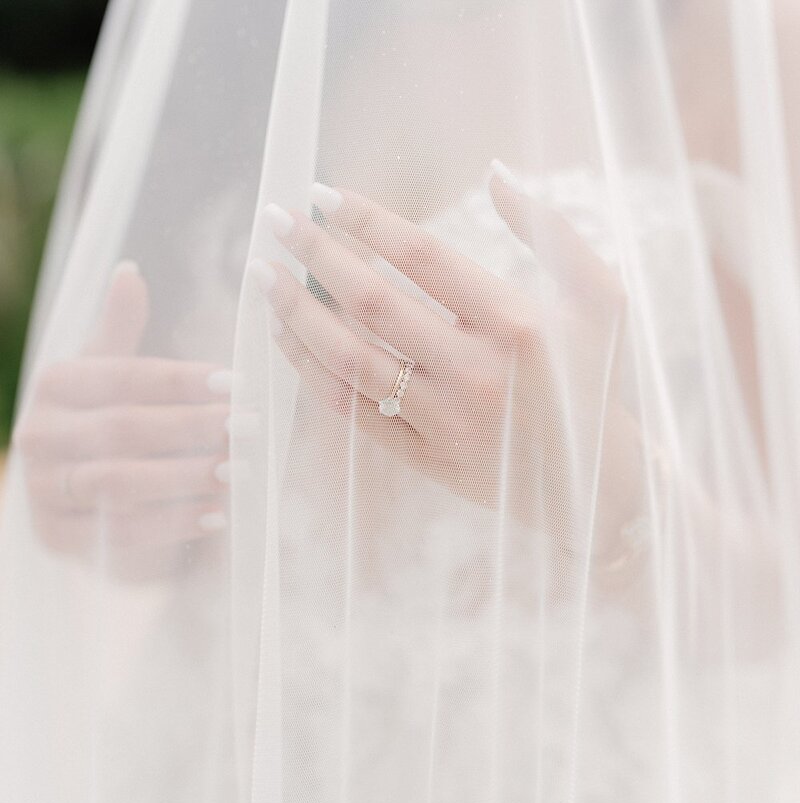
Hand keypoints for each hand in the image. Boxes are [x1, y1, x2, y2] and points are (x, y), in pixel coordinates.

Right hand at [14, 261, 232, 567]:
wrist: (77, 503)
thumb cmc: (106, 427)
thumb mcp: (108, 378)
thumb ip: (120, 331)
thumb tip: (128, 272)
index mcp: (55, 385)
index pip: (125, 377)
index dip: (183, 381)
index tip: (236, 384)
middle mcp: (39, 435)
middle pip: (124, 430)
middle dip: (193, 429)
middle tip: (248, 428)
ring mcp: (44, 490)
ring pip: (121, 483)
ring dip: (187, 478)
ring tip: (239, 472)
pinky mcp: (57, 537)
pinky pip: (120, 534)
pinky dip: (174, 525)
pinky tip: (219, 516)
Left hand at [256, 164, 642, 559]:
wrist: (594, 487)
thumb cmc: (592, 383)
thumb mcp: (601, 299)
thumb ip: (551, 230)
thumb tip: (495, 171)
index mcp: (516, 324)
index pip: (421, 255)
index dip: (363, 218)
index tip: (321, 194)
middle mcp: (475, 372)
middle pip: (373, 303)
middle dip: (314, 254)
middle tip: (274, 221)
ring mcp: (444, 420)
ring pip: (351, 360)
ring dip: (297, 314)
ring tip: (263, 275)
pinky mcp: (424, 458)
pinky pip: (352, 412)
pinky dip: (311, 372)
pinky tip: (285, 339)